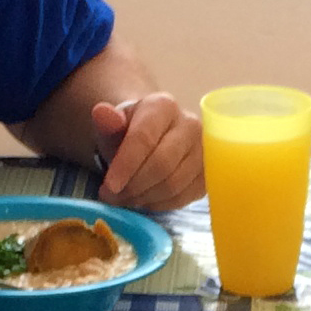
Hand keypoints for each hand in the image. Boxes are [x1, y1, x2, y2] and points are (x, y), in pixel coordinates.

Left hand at [90, 93, 202, 210]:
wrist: (154, 138)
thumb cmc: (130, 132)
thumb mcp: (113, 126)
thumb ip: (107, 122)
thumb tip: (101, 111)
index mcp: (163, 106)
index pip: (144, 138)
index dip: (125, 165)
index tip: (108, 187)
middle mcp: (191, 124)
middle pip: (162, 164)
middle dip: (133, 186)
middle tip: (112, 197)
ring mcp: (206, 150)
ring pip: (174, 184)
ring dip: (144, 198)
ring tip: (125, 199)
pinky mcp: (209, 174)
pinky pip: (184, 197)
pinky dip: (160, 204)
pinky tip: (145, 200)